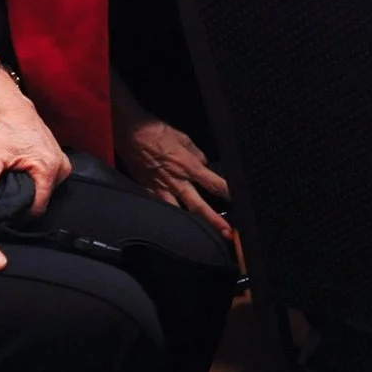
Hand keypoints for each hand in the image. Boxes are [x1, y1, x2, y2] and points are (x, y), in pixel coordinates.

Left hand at [0, 88, 71, 217]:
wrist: (17, 112)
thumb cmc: (4, 133)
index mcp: (48, 169)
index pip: (39, 207)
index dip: (22, 214)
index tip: (7, 213)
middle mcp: (61, 168)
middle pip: (44, 200)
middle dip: (27, 203)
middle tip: (9, 197)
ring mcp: (64, 165)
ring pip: (48, 192)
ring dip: (34, 193)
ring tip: (17, 187)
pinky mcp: (63, 162)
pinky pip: (51, 183)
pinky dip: (39, 184)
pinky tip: (26, 179)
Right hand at [116, 110, 231, 238]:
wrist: (130, 133)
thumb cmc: (157, 131)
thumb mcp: (183, 138)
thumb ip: (197, 155)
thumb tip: (205, 166)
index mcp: (189, 166)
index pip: (214, 184)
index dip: (229, 194)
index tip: (241, 203)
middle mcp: (178, 182)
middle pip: (199, 207)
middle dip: (214, 221)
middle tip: (227, 234)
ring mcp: (162, 190)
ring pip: (180, 214)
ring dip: (193, 226)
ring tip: (204, 240)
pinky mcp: (149, 193)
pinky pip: (162, 209)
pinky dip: (171, 218)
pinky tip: (176, 228)